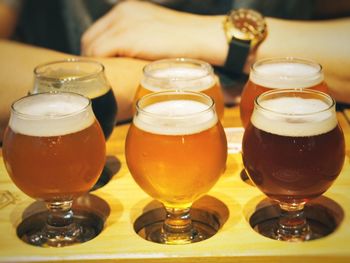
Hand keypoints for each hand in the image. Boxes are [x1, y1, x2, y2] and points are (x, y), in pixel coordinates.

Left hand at [81, 0, 226, 65]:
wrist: (203, 39)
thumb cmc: (185, 43)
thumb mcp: (156, 35)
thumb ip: (138, 40)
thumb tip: (127, 59)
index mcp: (127, 10)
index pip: (97, 32)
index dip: (95, 52)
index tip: (102, 68)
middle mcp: (121, 13)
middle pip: (89, 39)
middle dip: (92, 60)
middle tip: (101, 78)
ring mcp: (123, 23)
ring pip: (92, 48)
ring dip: (96, 66)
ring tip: (106, 81)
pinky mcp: (127, 37)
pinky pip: (100, 54)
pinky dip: (102, 68)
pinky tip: (110, 79)